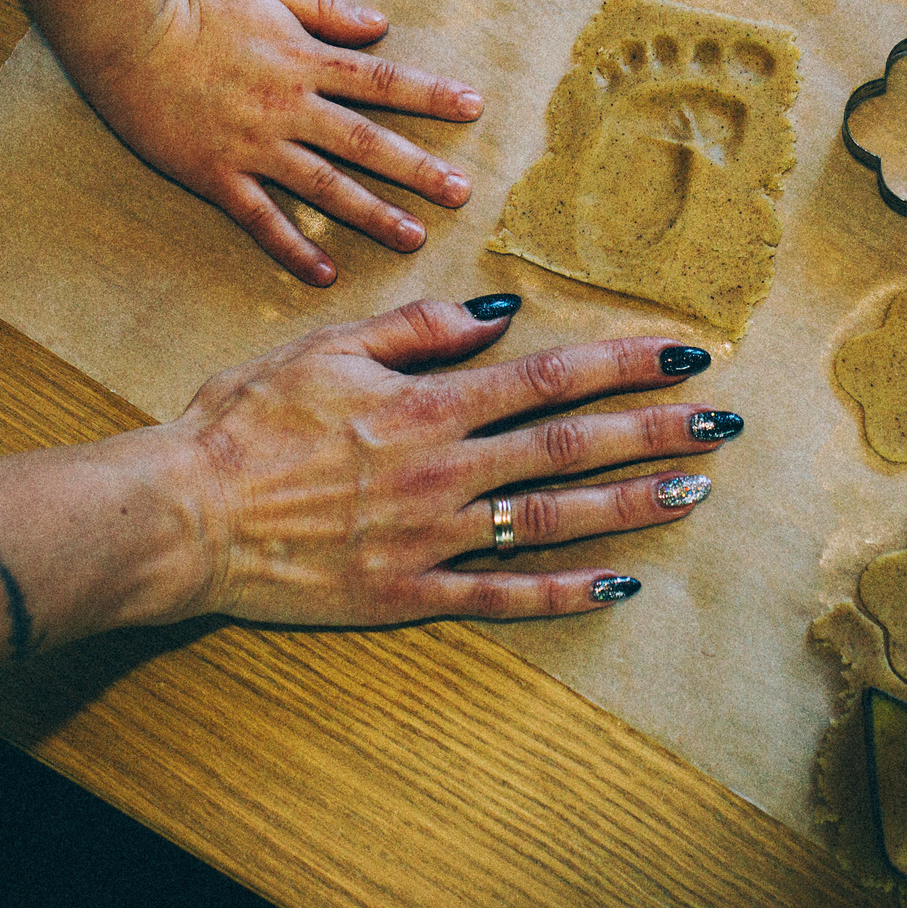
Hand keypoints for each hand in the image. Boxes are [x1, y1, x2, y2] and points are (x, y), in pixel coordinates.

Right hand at [80, 0, 483, 284]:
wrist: (127, 34)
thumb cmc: (195, 5)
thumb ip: (327, 7)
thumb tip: (381, 23)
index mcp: (304, 61)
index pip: (381, 81)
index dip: (431, 95)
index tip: (474, 108)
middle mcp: (288, 108)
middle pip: (365, 143)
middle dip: (418, 169)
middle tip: (461, 193)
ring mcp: (254, 146)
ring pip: (324, 188)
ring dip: (372, 214)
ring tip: (414, 238)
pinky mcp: (218, 175)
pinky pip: (262, 219)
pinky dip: (293, 247)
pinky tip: (324, 273)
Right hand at [158, 296, 735, 625]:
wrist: (183, 516)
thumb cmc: (243, 423)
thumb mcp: (325, 348)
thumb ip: (417, 331)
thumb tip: (498, 313)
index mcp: (426, 405)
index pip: (547, 376)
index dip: (622, 365)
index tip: (683, 356)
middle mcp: (443, 471)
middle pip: (570, 446)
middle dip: (653, 433)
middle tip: (723, 426)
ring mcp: (431, 538)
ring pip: (554, 520)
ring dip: (629, 505)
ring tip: (692, 493)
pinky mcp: (409, 593)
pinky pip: (502, 594)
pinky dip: (564, 592)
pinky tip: (619, 587)